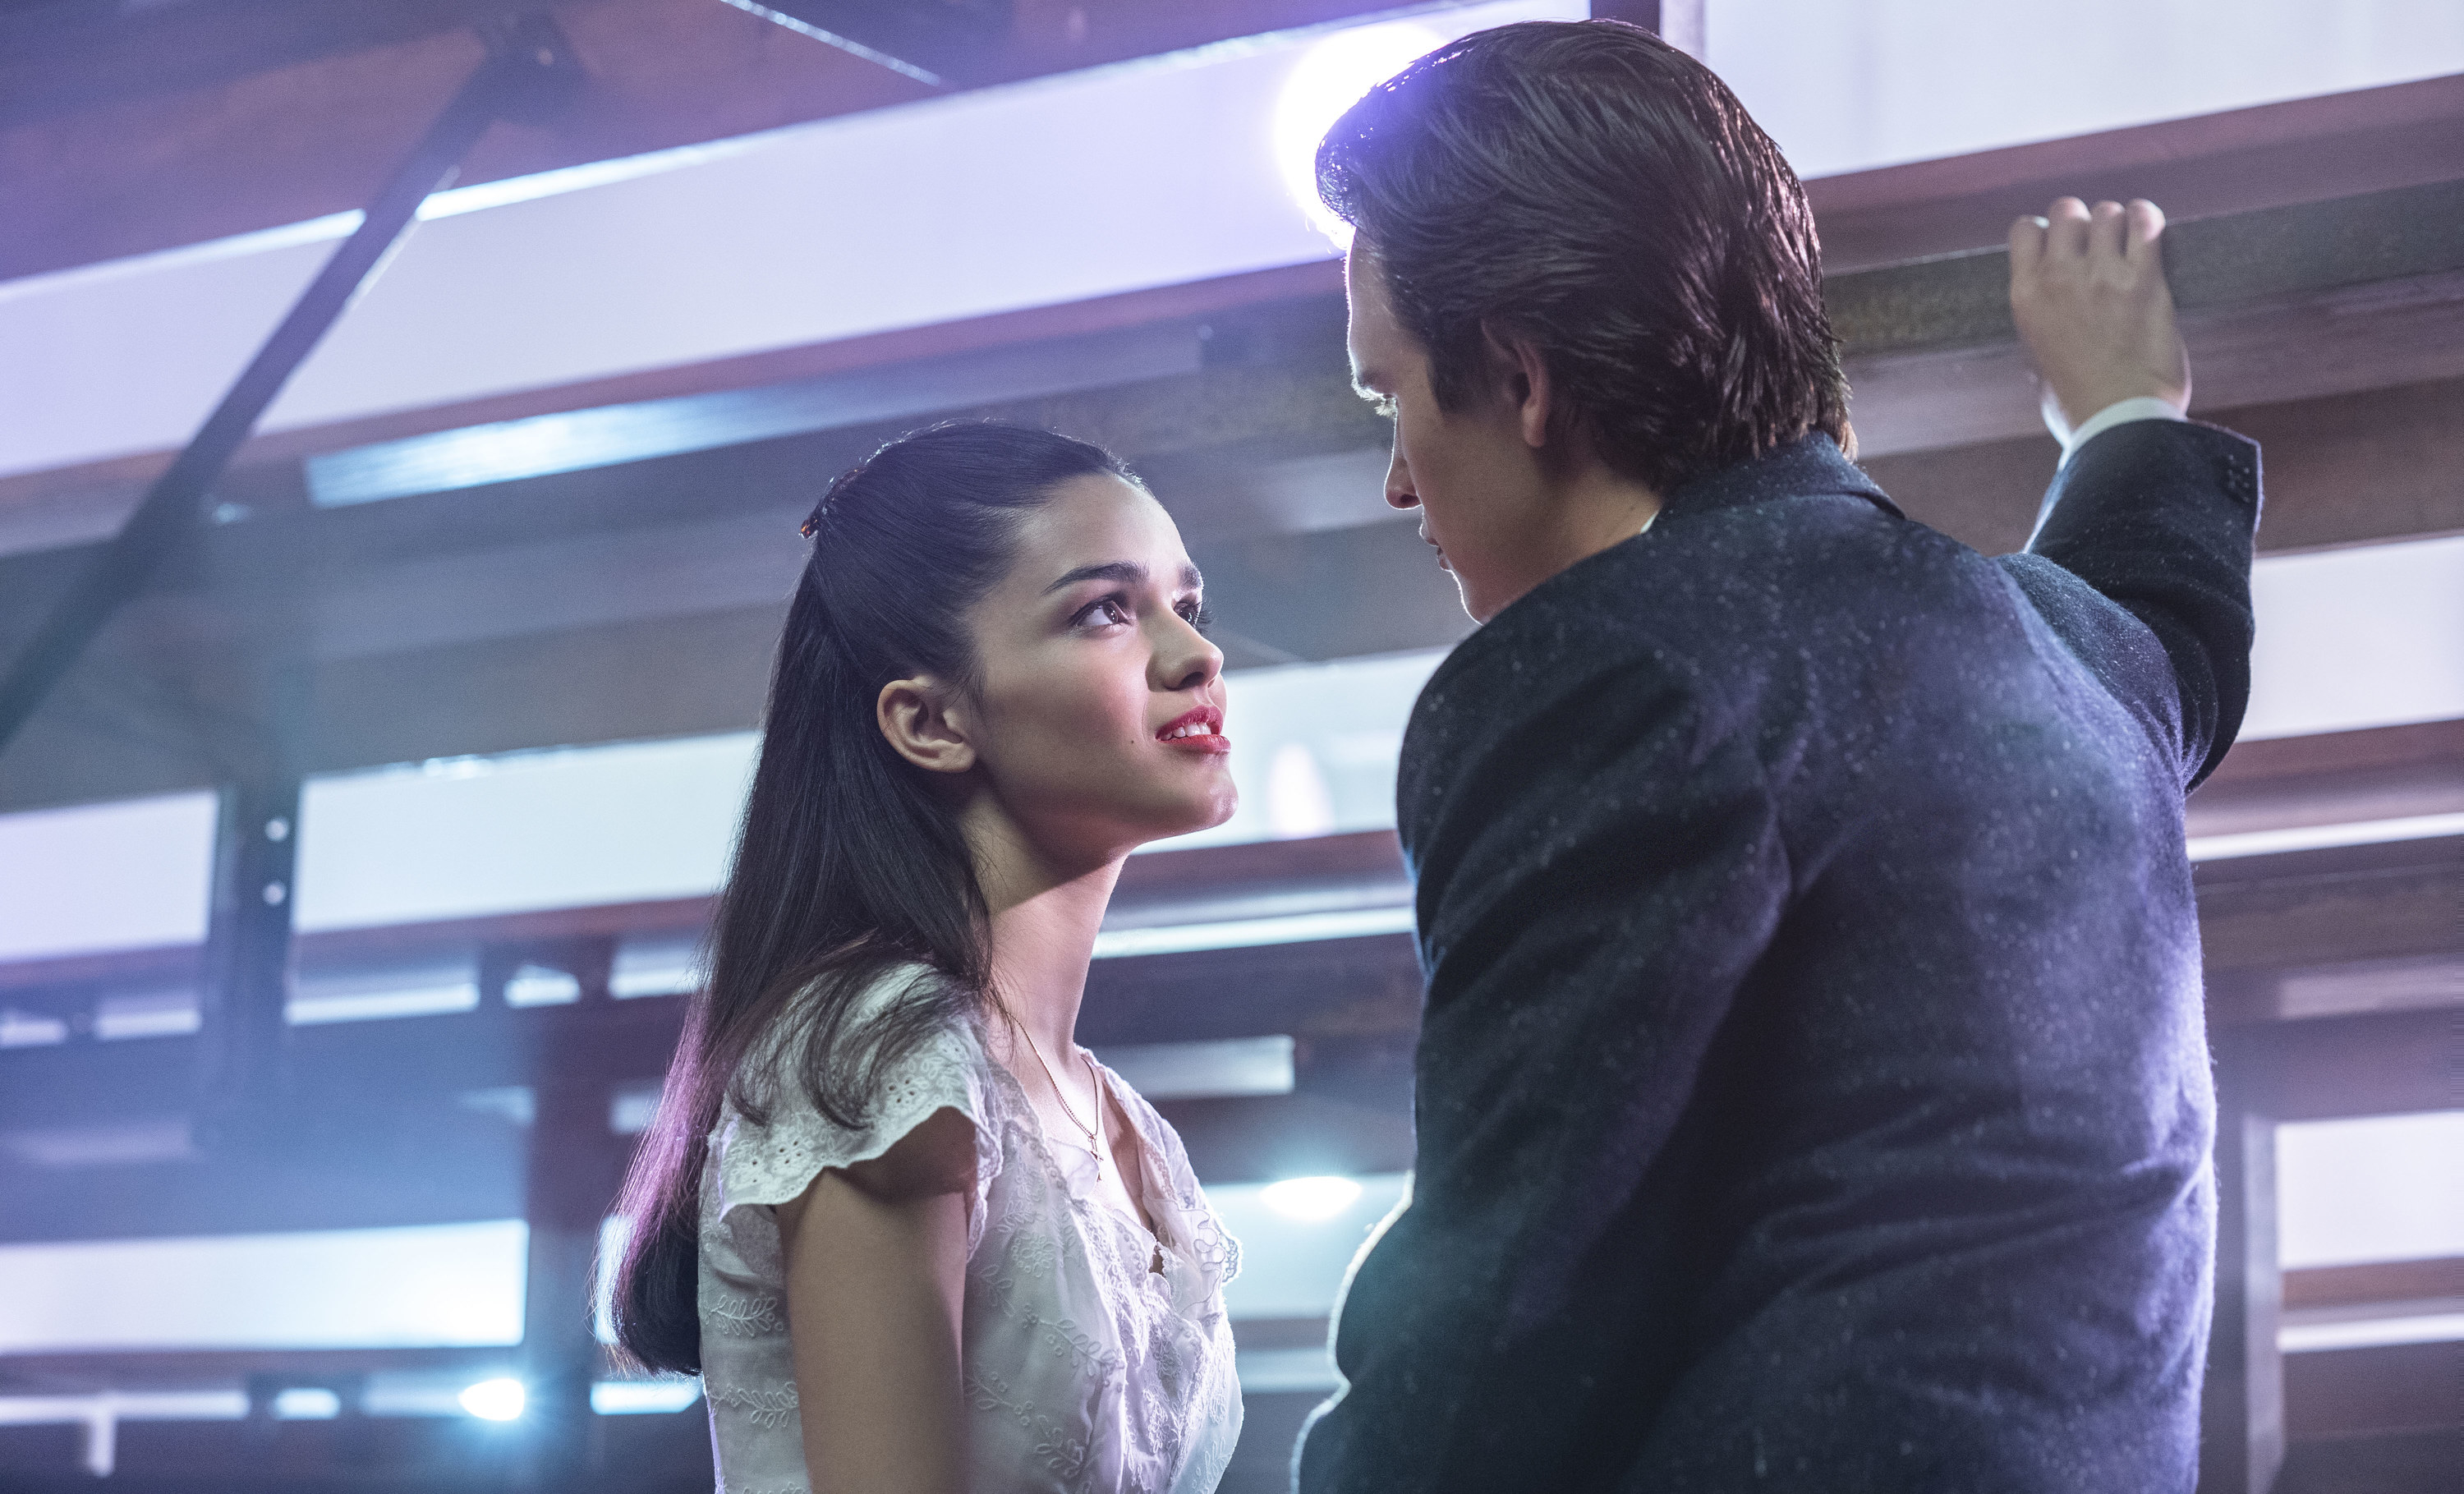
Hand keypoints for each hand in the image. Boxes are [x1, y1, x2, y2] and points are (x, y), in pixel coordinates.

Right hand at [2008, 197, 2189, 442]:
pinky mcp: (2145, 281)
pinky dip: (2147, 220)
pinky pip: (2146, 223)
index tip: (2057, 246)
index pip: (2024, 230)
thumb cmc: (2077, 407)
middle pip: (2066, 211)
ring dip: (2117, 224)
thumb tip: (2048, 316)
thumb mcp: (2036, 362)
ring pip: (2107, 212)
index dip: (2044, 232)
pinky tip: (2147, 232)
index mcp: (2025, 298)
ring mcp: (2102, 276)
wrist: (2118, 424)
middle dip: (2081, 222)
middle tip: (2095, 243)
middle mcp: (2059, 278)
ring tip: (2126, 243)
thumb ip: (2040, 326)